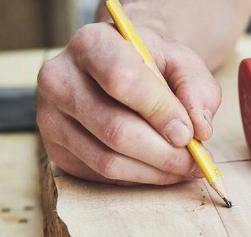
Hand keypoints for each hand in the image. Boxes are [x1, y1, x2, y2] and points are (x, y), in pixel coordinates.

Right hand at [37, 22, 220, 184]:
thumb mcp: (181, 62)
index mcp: (91, 44)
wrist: (117, 71)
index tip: (188, 133)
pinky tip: (157, 168)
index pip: (121, 80)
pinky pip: (102, 177)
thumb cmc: (150, 67)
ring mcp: (51, 118)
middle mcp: (59, 79)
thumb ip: (196, 89)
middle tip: (195, 161)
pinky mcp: (56, 151)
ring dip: (154, 173)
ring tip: (183, 168)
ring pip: (108, 161)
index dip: (159, 112)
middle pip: (115, 130)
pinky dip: (138, 178)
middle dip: (164, 154)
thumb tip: (199, 130)